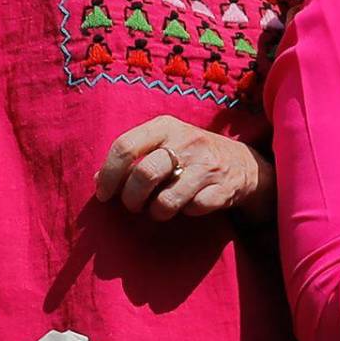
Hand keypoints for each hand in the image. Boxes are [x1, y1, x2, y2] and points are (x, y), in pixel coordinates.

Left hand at [96, 117, 273, 222]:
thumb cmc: (189, 154)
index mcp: (164, 126)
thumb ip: (131, 157)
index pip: (125, 147)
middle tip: (133, 206)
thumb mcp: (162, 143)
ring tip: (157, 209)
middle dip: (131, 199)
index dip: (108, 175)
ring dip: (155, 212)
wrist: (242, 163)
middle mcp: (186, 141)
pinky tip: (187, 206)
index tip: (103, 194)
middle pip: (143, 175)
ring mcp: (206, 165)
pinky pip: (192, 209)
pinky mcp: (222, 189)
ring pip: (166, 200)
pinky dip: (185, 213)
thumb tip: (97, 180)